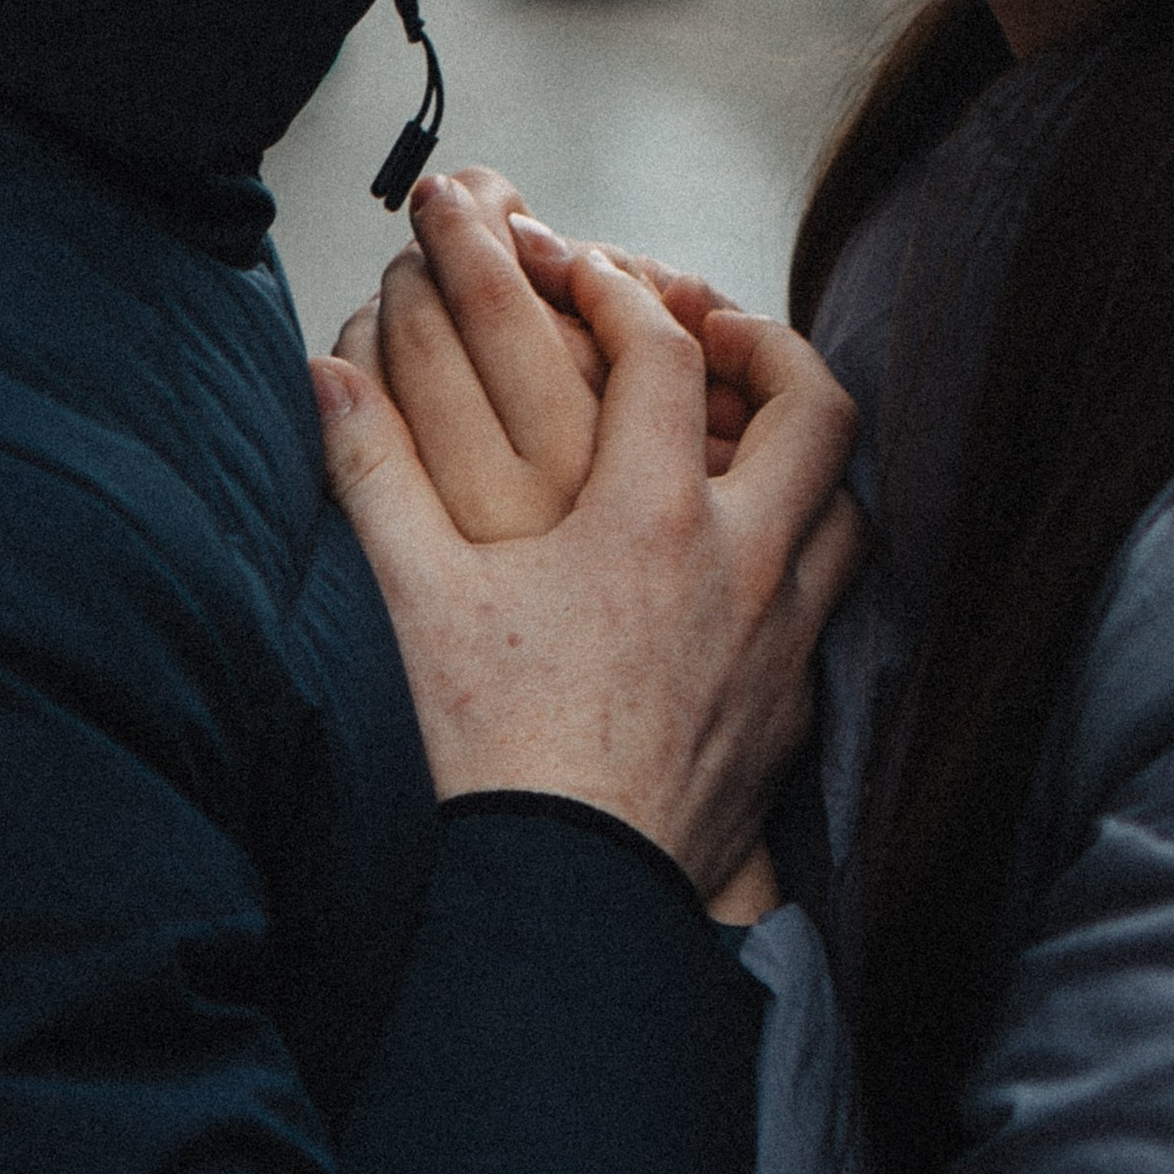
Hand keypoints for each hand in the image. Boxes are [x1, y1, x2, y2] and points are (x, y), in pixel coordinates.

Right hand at [314, 246, 862, 899]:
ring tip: (743, 440)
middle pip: (813, 404)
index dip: (620, 293)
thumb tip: (326, 378)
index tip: (582, 275)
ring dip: (805, 455)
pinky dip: (803, 554)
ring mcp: (783, 641)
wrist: (569, 898)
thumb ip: (372, 473)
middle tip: (712, 330)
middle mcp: (744, 565)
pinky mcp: (792, 711)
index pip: (662, 352)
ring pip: (846, 504)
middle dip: (769, 343)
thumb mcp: (415, 600)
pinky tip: (745, 569)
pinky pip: (830, 600)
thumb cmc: (492, 753)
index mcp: (653, 518)